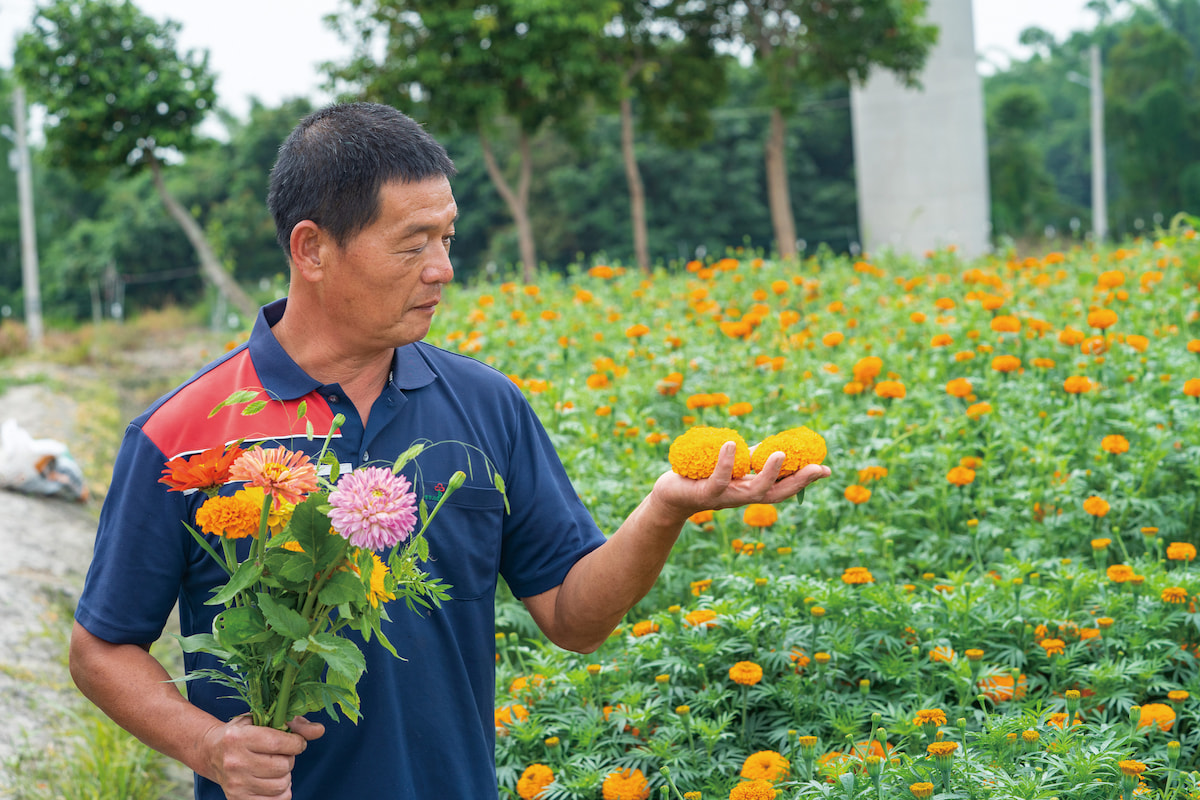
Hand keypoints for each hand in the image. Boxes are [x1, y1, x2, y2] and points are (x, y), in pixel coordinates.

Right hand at [200, 715, 324, 799]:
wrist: (211, 753)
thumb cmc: (244, 733)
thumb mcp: (263, 719)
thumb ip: (294, 723)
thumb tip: (319, 730)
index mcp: (239, 738)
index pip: (279, 743)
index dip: (297, 743)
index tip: (296, 742)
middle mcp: (235, 762)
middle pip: (283, 766)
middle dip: (289, 759)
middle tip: (280, 754)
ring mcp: (236, 784)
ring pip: (281, 785)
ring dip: (285, 775)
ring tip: (274, 767)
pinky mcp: (238, 799)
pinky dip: (281, 792)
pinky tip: (271, 781)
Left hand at [651, 441, 830, 519]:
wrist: (672, 495)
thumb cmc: (703, 478)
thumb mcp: (733, 467)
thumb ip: (753, 459)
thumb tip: (776, 446)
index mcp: (752, 491)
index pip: (784, 487)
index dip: (805, 480)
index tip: (826, 469)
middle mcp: (743, 497)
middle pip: (777, 494)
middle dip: (798, 482)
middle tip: (816, 467)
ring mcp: (727, 497)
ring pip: (754, 491)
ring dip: (769, 473)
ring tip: (779, 453)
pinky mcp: (706, 492)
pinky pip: (719, 478)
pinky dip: (727, 462)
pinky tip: (733, 444)